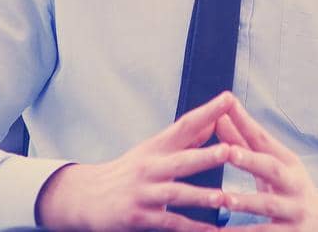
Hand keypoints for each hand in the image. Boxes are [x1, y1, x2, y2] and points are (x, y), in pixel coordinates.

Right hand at [35, 92, 235, 231]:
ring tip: (223, 198)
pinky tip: (210, 231)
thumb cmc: (127, 172)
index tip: (228, 99)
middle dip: (206, 155)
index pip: (184, 125)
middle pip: (181, 160)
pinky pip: (169, 223)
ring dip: (201, 196)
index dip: (206, 112)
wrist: (87, 197)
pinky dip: (190, 228)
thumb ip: (184, 140)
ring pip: (176, 193)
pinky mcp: (138, 217)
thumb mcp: (152, 151)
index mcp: (156, 147)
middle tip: (230, 150)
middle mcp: (149, 167)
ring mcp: (143, 193)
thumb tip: (212, 122)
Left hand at [216, 95, 317, 231]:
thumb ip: (243, 144)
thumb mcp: (272, 166)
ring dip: (246, 201)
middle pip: (272, 168)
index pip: (264, 139)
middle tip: (228, 152)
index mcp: (287, 162)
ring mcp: (294, 210)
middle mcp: (293, 183)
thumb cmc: (290, 190)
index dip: (246, 123)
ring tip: (224, 200)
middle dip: (250, 160)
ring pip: (269, 206)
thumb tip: (218, 117)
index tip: (227, 105)